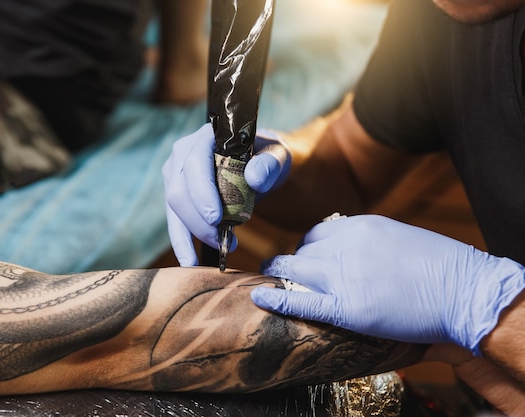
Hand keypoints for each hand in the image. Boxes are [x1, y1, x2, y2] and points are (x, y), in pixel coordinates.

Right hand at [162, 123, 290, 265]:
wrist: (261, 165)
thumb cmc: (268, 158)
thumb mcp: (278, 157)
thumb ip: (269, 164)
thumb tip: (254, 177)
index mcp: (206, 136)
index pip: (195, 163)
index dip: (202, 192)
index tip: (216, 218)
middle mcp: (183, 152)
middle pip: (178, 190)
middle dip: (198, 221)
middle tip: (226, 241)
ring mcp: (175, 173)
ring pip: (174, 209)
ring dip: (193, 234)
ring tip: (221, 250)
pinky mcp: (176, 194)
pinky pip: (174, 221)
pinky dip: (182, 242)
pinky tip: (191, 262)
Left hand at [251, 215, 523, 354]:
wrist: (464, 290)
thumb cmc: (439, 264)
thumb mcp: (398, 235)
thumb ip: (366, 238)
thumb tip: (343, 243)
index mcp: (359, 226)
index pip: (317, 232)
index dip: (307, 246)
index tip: (305, 255)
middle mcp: (345, 246)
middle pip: (302, 251)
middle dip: (291, 260)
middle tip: (283, 268)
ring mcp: (344, 276)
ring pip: (296, 271)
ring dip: (280, 274)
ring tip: (270, 278)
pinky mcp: (347, 307)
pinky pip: (302, 301)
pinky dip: (277, 298)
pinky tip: (259, 297)